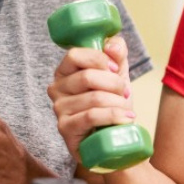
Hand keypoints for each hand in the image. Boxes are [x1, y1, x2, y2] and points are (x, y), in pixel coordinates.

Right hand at [47, 35, 134, 165]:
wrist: (114, 139)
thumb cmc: (112, 105)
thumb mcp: (117, 76)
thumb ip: (116, 55)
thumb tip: (112, 45)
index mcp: (65, 72)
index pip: (74, 55)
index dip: (99, 59)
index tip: (116, 69)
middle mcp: (56, 89)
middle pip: (87, 77)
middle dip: (114, 84)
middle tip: (125, 93)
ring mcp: (59, 110)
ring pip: (93, 98)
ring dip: (118, 103)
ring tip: (126, 109)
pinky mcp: (65, 128)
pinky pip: (91, 116)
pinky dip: (114, 116)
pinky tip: (126, 118)